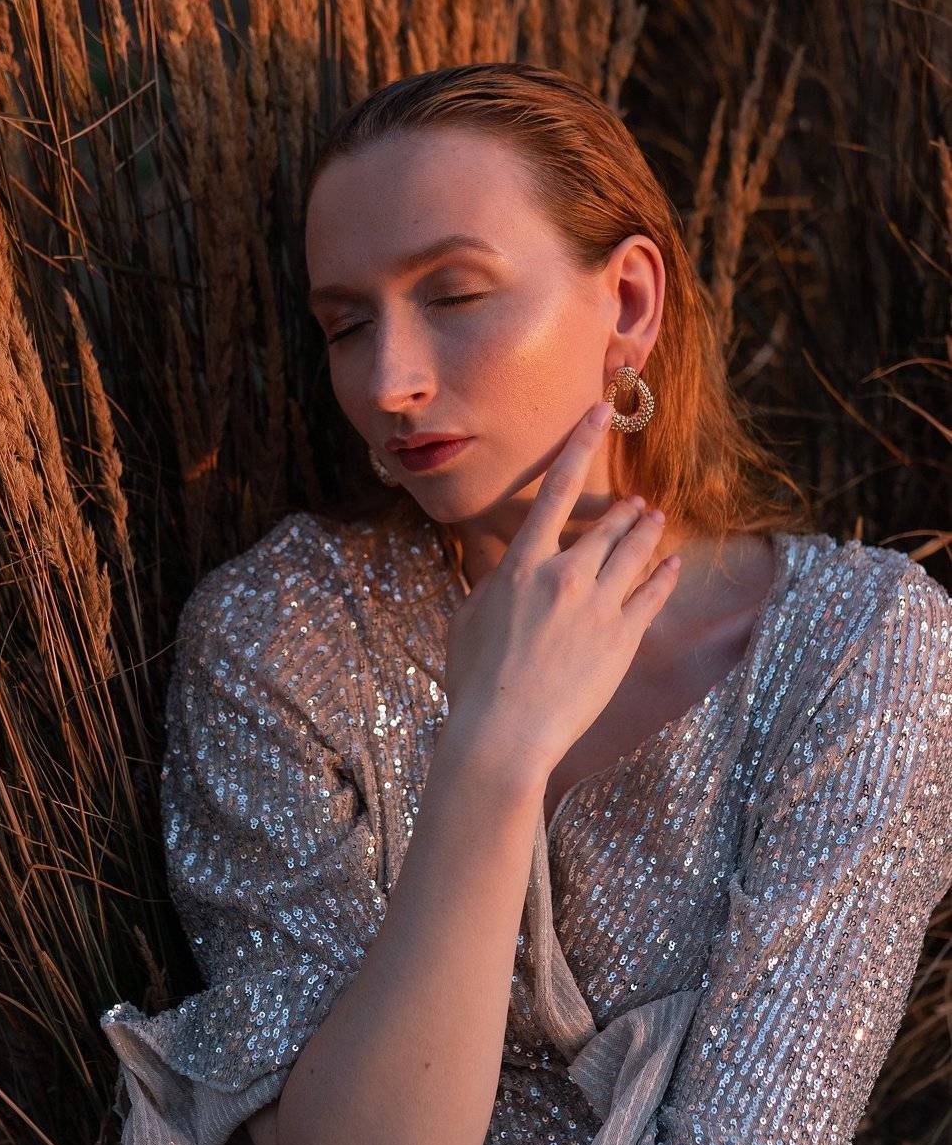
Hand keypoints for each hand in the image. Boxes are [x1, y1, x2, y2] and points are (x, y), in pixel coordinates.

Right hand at [442, 400, 679, 778]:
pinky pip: (653, 593)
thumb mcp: (468, 619)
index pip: (555, 489)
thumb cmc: (474, 678)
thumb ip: (491, 586)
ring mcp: (600, 606)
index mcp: (523, 565)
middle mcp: (565, 575)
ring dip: (648, 531)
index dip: (579, 444)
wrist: (504, 731)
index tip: (598, 412)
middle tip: (636, 503)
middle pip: (608, 523)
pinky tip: (675, 563)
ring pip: (635, 551)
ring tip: (657, 518)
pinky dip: (666, 574)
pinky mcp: (624, 638)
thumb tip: (501, 574)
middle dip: (624, 509)